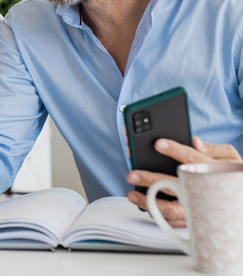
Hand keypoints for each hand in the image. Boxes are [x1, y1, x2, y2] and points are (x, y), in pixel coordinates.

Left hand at [126, 137, 242, 226]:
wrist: (241, 200)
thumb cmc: (233, 176)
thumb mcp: (229, 158)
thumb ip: (213, 149)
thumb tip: (195, 141)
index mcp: (212, 173)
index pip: (192, 159)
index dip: (175, 150)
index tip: (158, 144)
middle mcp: (203, 193)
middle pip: (175, 187)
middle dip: (151, 181)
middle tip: (133, 175)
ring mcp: (198, 210)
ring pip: (170, 210)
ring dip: (148, 203)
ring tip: (132, 194)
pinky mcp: (194, 221)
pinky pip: (173, 222)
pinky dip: (157, 216)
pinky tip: (144, 206)